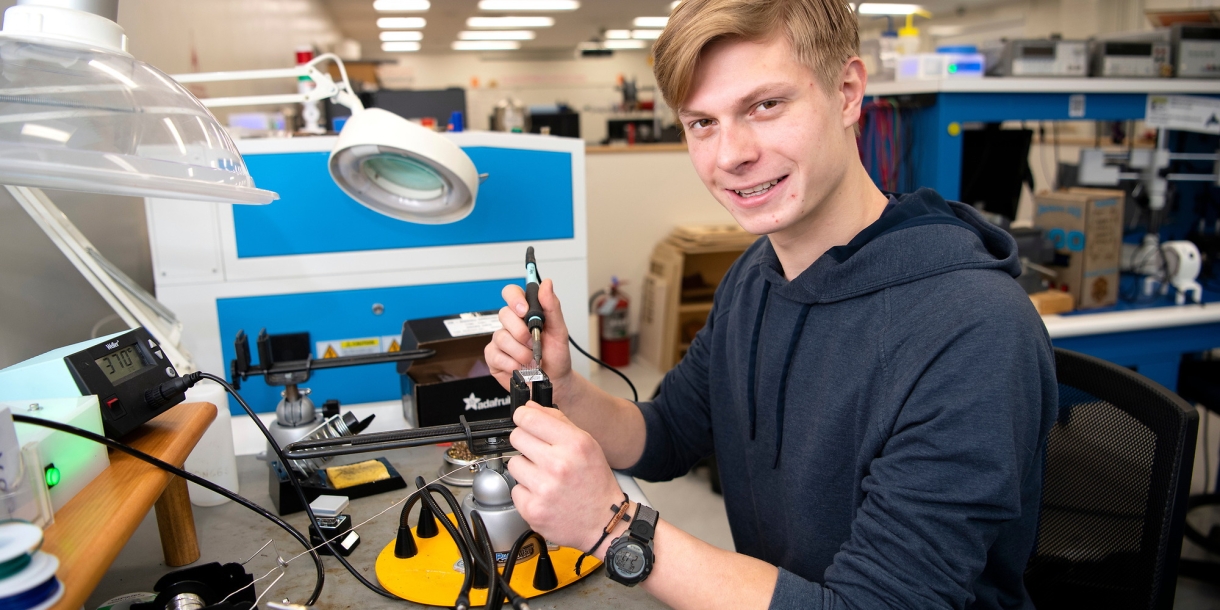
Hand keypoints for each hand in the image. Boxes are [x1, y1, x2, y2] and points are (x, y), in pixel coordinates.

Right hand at [484, 279, 573, 397]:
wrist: (554, 382)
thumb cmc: (556, 356)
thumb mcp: (560, 331)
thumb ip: (552, 307)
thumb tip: (546, 284)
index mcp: (526, 313)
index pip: (511, 293)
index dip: (515, 298)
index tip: (525, 310)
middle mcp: (511, 324)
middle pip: (504, 314)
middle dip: (521, 331)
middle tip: (534, 343)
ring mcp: (501, 340)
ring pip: (501, 336)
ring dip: (520, 351)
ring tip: (531, 359)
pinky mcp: (493, 357)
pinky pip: (495, 354)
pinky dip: (511, 363)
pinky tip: (520, 367)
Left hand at [507, 403, 623, 552]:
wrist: (603, 523)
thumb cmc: (595, 483)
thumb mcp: (587, 444)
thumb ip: (558, 421)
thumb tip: (530, 408)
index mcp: (574, 444)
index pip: (530, 418)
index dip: (523, 416)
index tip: (524, 420)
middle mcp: (559, 465)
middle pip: (516, 437)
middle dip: (526, 443)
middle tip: (540, 454)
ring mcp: (544, 489)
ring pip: (513, 463)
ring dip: (525, 469)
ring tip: (544, 478)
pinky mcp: (532, 509)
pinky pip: (515, 489)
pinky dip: (526, 492)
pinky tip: (543, 495)